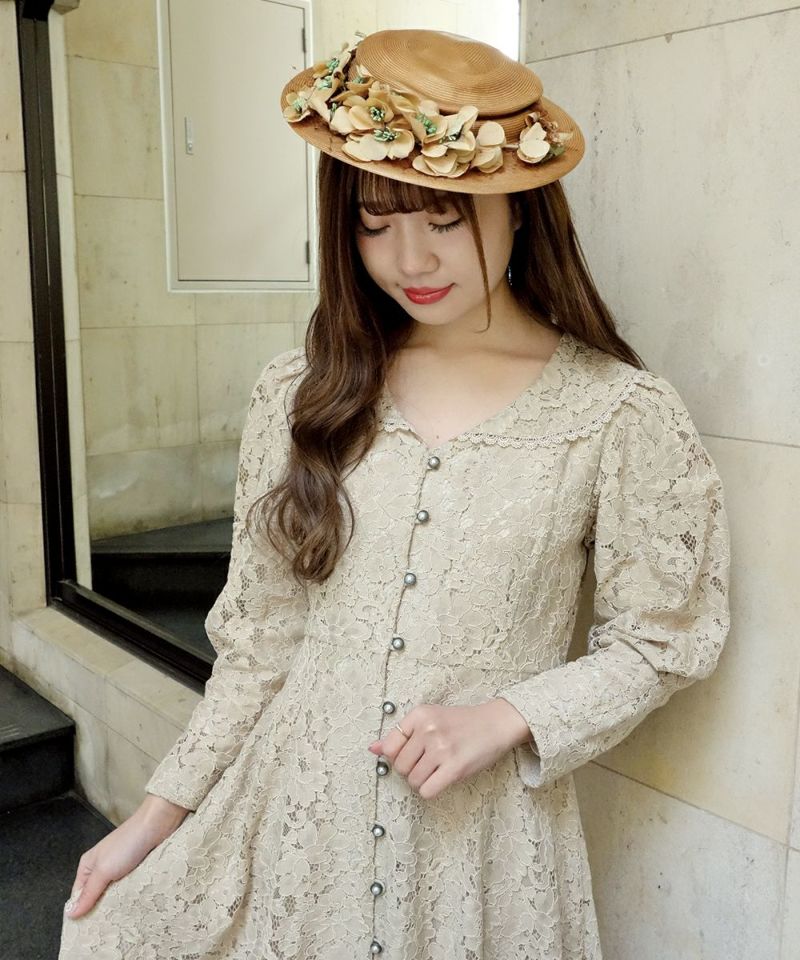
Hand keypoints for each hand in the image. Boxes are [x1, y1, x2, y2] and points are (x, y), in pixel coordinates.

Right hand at [64, 795, 189, 919]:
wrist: (157, 824)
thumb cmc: (128, 843)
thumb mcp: (104, 870)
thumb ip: (88, 893)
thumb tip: (70, 914)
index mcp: (88, 866)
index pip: (78, 896)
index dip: (80, 912)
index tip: (84, 933)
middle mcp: (102, 867)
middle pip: (96, 896)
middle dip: (99, 910)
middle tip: (102, 931)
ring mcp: (120, 868)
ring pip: (113, 893)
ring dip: (116, 904)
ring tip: (117, 923)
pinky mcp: (136, 869)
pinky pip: (128, 888)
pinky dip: (129, 896)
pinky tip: (131, 907)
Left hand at [366, 698, 531, 800]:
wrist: (495, 723)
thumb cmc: (461, 723)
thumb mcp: (429, 719)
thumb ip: (401, 734)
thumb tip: (373, 749)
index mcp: (419, 714)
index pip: (390, 746)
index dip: (398, 756)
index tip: (411, 754)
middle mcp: (428, 729)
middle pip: (401, 767)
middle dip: (411, 770)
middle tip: (428, 763)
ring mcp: (441, 748)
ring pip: (413, 781)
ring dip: (423, 781)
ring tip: (437, 769)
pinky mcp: (455, 767)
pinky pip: (427, 791)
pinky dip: (432, 790)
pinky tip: (442, 779)